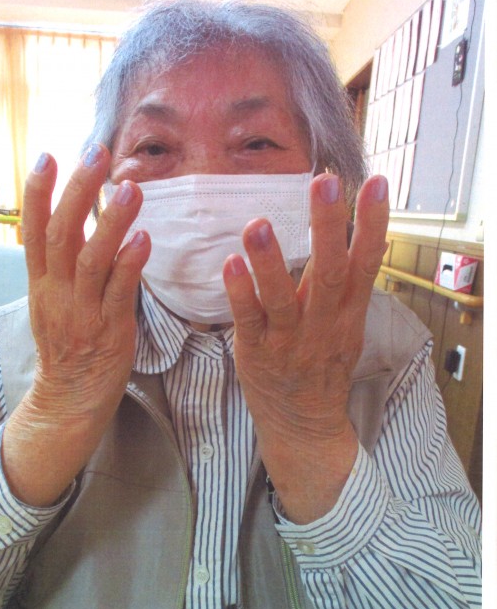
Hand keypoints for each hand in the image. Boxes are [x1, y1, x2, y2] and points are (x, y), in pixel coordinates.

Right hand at [1, 145, 149, 505]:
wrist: (70, 398)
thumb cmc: (68, 343)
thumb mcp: (53, 300)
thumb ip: (64, 263)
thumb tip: (79, 219)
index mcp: (42, 282)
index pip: (34, 229)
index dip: (37, 192)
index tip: (47, 156)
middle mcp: (57, 292)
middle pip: (63, 234)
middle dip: (78, 190)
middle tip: (95, 153)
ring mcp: (82, 311)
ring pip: (91, 259)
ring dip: (111, 220)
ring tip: (130, 187)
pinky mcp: (110, 329)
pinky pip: (119, 293)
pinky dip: (129, 263)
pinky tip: (143, 238)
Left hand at [223, 174, 388, 523]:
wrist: (304, 424)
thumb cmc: (321, 366)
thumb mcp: (344, 326)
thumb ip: (342, 286)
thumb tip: (345, 231)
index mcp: (348, 314)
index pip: (366, 265)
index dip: (373, 225)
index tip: (377, 184)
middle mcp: (323, 326)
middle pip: (330, 274)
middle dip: (328, 228)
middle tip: (325, 184)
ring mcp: (289, 341)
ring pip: (283, 300)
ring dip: (270, 262)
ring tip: (259, 224)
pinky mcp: (256, 353)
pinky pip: (248, 321)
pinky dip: (240, 293)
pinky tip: (231, 263)